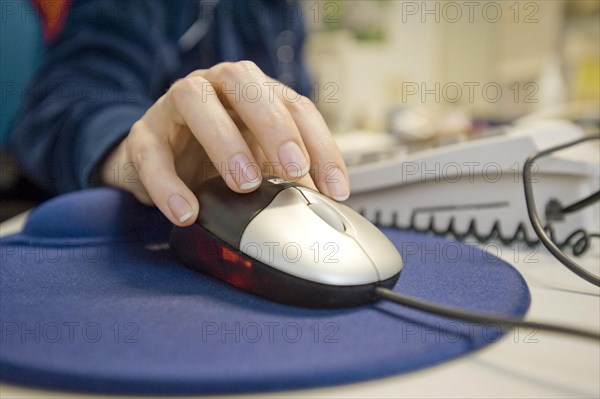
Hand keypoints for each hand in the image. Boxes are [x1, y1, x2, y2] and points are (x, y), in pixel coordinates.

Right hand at [101, 61, 348, 225]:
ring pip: (196, 103)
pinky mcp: (144, 134)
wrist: (158, 157)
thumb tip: (321, 203)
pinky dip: (168, 185)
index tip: (336, 189)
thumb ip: (286, 174)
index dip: (321, 145)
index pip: (296, 106)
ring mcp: (175, 105)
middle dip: (275, 127)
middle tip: (293, 170)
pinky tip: (187, 212)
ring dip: (225, 142)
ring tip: (244, 185)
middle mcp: (216, 86)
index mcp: (254, 90)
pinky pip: (152, 154)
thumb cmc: (216, 155)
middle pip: (246, 85)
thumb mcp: (258, 160)